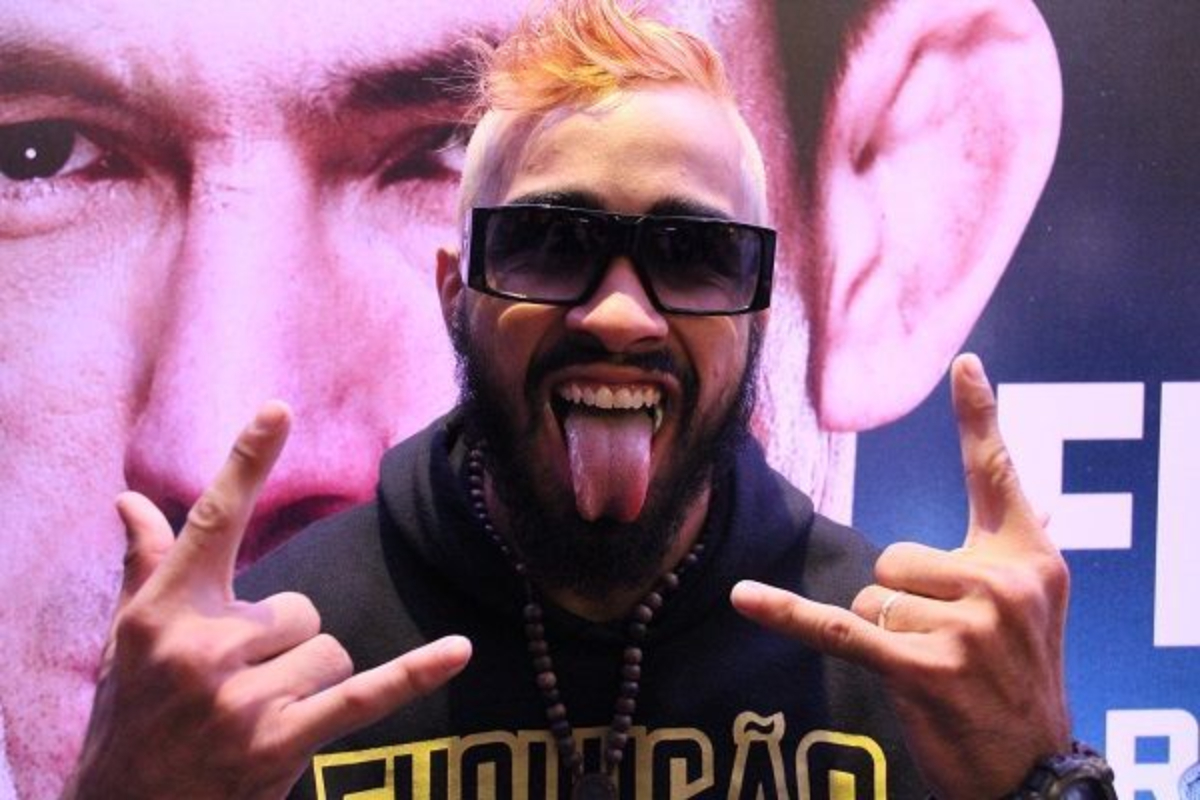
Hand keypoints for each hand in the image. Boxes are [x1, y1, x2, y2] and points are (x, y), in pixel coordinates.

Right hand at [63, 403, 471, 799]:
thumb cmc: (132, 717)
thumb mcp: (127, 642)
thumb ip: (146, 565)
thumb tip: (128, 499)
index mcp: (165, 613)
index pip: (212, 523)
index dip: (247, 463)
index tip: (278, 410)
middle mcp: (202, 648)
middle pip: (302, 608)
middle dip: (283, 644)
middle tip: (237, 685)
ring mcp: (243, 698)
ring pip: (329, 649)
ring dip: (307, 680)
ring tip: (255, 715)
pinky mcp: (281, 742)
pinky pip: (363, 695)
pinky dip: (413, 673)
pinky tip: (459, 650)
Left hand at [731, 354, 1070, 799]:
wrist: (1034, 770)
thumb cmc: (1021, 683)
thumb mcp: (1035, 608)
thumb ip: (1000, 555)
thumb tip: (996, 509)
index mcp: (1032, 558)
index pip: (999, 475)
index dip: (979, 417)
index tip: (964, 364)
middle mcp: (1002, 584)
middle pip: (896, 555)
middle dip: (902, 601)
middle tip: (945, 644)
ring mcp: (964, 627)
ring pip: (872, 597)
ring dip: (887, 635)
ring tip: (936, 669)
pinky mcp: (921, 667)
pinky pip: (837, 627)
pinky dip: (788, 615)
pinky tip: (745, 598)